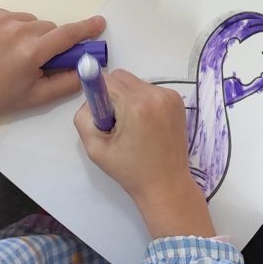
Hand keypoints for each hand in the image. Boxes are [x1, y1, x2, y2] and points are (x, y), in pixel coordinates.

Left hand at [0, 8, 103, 141]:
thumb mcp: (37, 96)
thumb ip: (67, 82)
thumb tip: (89, 68)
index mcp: (30, 52)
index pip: (66, 35)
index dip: (86, 29)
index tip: (99, 23)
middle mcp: (15, 31)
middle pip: (47, 27)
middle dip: (47, 41)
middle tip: (35, 60)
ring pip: (29, 20)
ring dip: (28, 33)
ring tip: (12, 53)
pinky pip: (9, 15)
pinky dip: (9, 27)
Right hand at [75, 69, 214, 239]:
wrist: (166, 185)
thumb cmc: (130, 171)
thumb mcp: (95, 149)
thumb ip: (84, 118)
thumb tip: (90, 99)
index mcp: (136, 106)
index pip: (107, 80)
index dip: (98, 95)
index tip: (102, 114)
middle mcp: (156, 94)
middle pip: (122, 77)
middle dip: (113, 95)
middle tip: (115, 123)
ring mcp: (170, 96)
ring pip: (136, 84)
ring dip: (128, 99)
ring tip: (133, 128)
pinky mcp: (178, 101)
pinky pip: (150, 91)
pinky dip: (143, 102)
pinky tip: (147, 126)